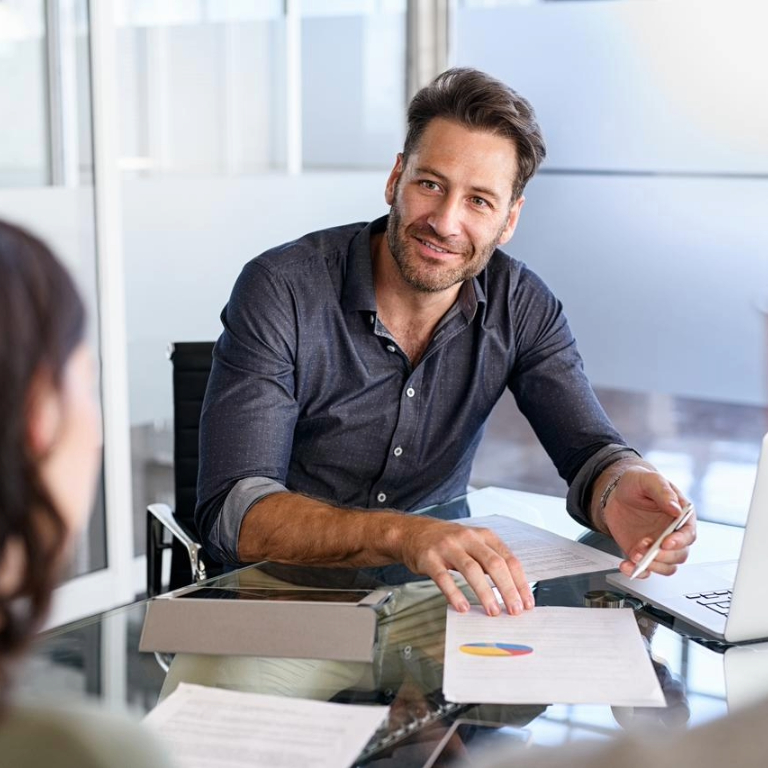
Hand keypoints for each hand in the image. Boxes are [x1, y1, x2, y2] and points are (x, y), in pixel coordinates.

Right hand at [398, 516, 533, 615]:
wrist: (413, 532)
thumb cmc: (447, 542)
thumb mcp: (473, 543)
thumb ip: (491, 561)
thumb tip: (512, 591)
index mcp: (483, 536)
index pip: (509, 559)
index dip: (520, 582)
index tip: (526, 602)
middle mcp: (468, 538)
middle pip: (494, 564)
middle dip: (507, 589)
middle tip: (514, 610)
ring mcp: (448, 547)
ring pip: (472, 570)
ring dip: (485, 593)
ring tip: (492, 611)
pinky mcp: (430, 558)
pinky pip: (444, 578)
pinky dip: (455, 594)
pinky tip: (462, 607)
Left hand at [602, 466, 695, 577]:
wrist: (616, 493)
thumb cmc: (636, 483)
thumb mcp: (648, 480)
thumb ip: (662, 491)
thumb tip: (676, 508)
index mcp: (680, 516)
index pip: (688, 534)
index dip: (680, 541)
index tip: (666, 542)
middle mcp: (673, 534)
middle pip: (679, 555)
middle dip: (664, 556)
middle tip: (647, 549)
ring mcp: (659, 546)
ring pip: (666, 566)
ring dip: (652, 565)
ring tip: (635, 554)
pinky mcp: (644, 553)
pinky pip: (646, 570)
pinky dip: (638, 572)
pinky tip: (627, 565)